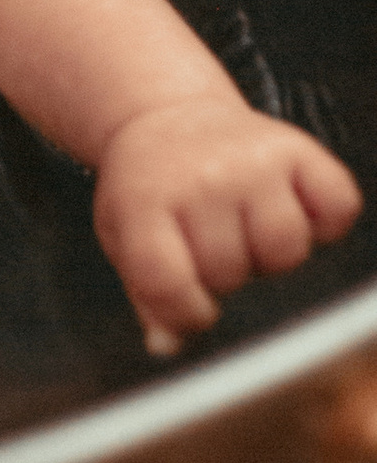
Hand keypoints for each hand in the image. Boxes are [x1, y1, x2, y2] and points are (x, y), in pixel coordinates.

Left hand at [94, 96, 359, 355]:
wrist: (172, 118)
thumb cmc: (152, 189)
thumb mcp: (125, 234)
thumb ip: (148, 292)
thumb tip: (167, 345)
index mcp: (145, 202)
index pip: (169, 286)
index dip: (185, 312)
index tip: (192, 302)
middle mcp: (202, 178)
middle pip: (232, 272)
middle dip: (225, 271)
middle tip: (210, 238)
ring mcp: (253, 161)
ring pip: (288, 250)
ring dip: (271, 252)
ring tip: (247, 224)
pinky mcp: (298, 149)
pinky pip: (338, 210)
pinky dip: (325, 220)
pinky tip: (290, 206)